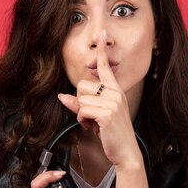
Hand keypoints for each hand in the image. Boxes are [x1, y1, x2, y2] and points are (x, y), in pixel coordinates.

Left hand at [57, 31, 142, 169]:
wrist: (126, 152)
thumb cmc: (112, 134)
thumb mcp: (96, 117)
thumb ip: (79, 105)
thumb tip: (62, 97)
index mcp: (115, 91)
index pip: (106, 68)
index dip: (102, 53)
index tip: (101, 34)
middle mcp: (115, 93)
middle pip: (82, 86)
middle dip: (81, 103)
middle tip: (92, 118)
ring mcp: (112, 103)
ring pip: (80, 100)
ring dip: (82, 114)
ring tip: (94, 124)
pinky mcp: (107, 113)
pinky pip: (82, 110)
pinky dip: (83, 121)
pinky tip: (94, 128)